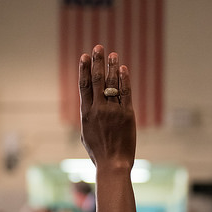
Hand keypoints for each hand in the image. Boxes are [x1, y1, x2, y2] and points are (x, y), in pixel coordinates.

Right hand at [79, 45, 135, 173]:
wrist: (113, 164)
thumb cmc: (98, 151)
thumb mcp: (86, 133)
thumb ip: (88, 116)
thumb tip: (88, 104)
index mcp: (86, 114)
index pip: (84, 86)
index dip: (84, 69)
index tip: (84, 56)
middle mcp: (99, 110)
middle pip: (98, 81)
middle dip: (98, 62)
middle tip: (98, 47)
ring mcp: (113, 111)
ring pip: (112, 84)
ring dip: (112, 67)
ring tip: (113, 54)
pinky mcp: (127, 114)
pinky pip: (126, 93)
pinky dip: (124, 80)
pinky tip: (123, 69)